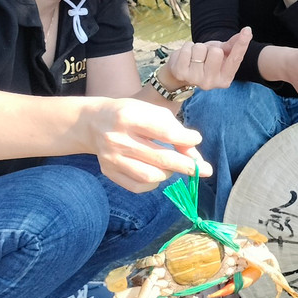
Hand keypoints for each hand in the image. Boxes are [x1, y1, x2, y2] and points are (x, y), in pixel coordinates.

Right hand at [83, 97, 206, 192]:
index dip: (185, 139)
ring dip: (169, 173)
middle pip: (160, 158)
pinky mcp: (108, 172)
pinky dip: (154, 182)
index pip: (164, 132)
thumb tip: (195, 156)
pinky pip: (138, 185)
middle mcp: (117, 139)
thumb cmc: (131, 114)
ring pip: (150, 176)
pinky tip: (158, 172)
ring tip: (173, 165)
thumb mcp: (152, 112)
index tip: (196, 139)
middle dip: (186, 165)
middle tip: (204, 169)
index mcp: (129, 116)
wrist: (94, 122)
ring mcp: (111, 158)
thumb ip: (175, 130)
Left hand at [163, 27, 251, 90]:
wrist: (182, 70)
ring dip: (197, 48)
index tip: (247, 30)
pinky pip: (187, 49)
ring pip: (200, 49)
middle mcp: (212, 83)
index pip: (235, 59)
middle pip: (216, 52)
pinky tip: (186, 56)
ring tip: (195, 57)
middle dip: (210, 48)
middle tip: (205, 55)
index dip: (242, 44)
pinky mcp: (181, 74)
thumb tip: (247, 32)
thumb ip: (233, 46)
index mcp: (225, 79)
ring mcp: (196, 80)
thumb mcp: (221, 54)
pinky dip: (186, 47)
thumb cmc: (205, 60)